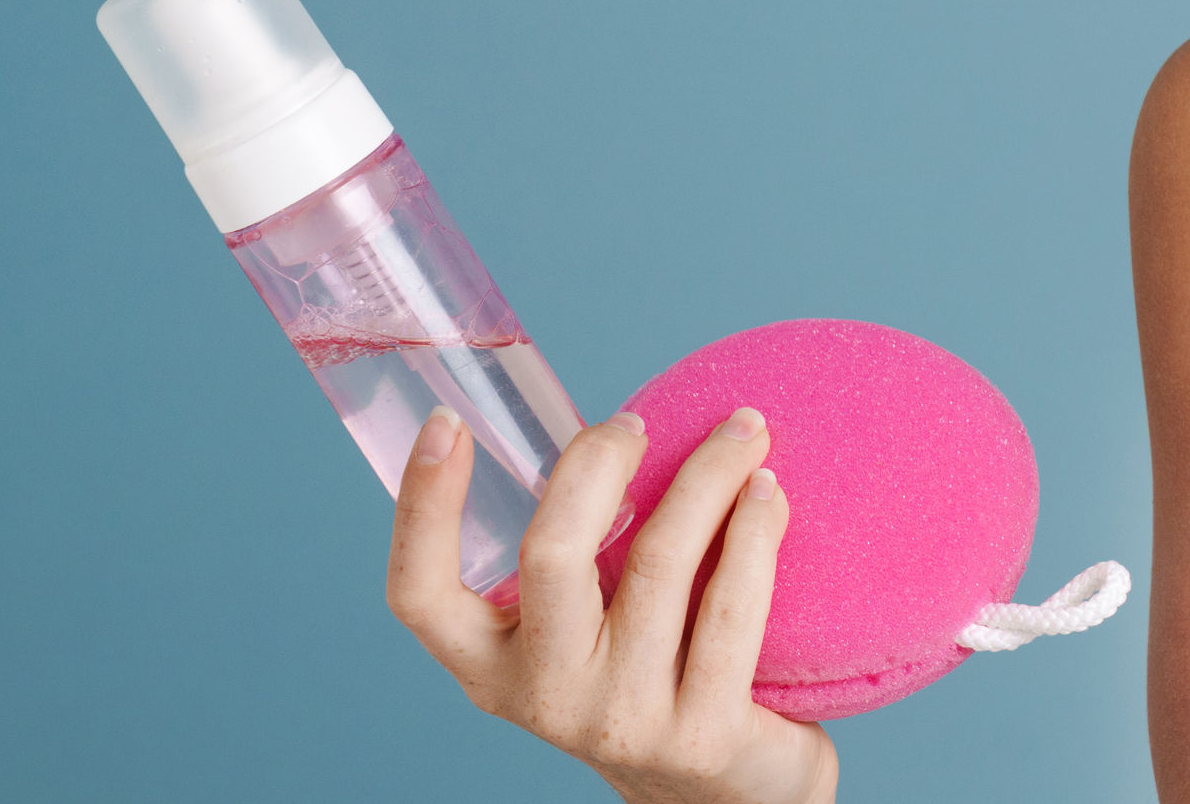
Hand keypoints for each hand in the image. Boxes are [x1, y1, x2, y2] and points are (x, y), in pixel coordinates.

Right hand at [387, 406, 838, 803]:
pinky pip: (731, 607)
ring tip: (743, 429)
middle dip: (596, 465)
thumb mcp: (584, 632)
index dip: (421, 510)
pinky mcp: (701, 734)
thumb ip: (578, 557)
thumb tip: (612, 430)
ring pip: (660, 566)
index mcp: (492, 669)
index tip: (448, 424)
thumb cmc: (651, 676)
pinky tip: (768, 491)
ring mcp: (622, 721)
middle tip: (638, 421)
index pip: (421, 596)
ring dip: (707, 478)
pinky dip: (754, 533)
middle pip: (550, 558)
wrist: (724, 794)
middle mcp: (545, 698)